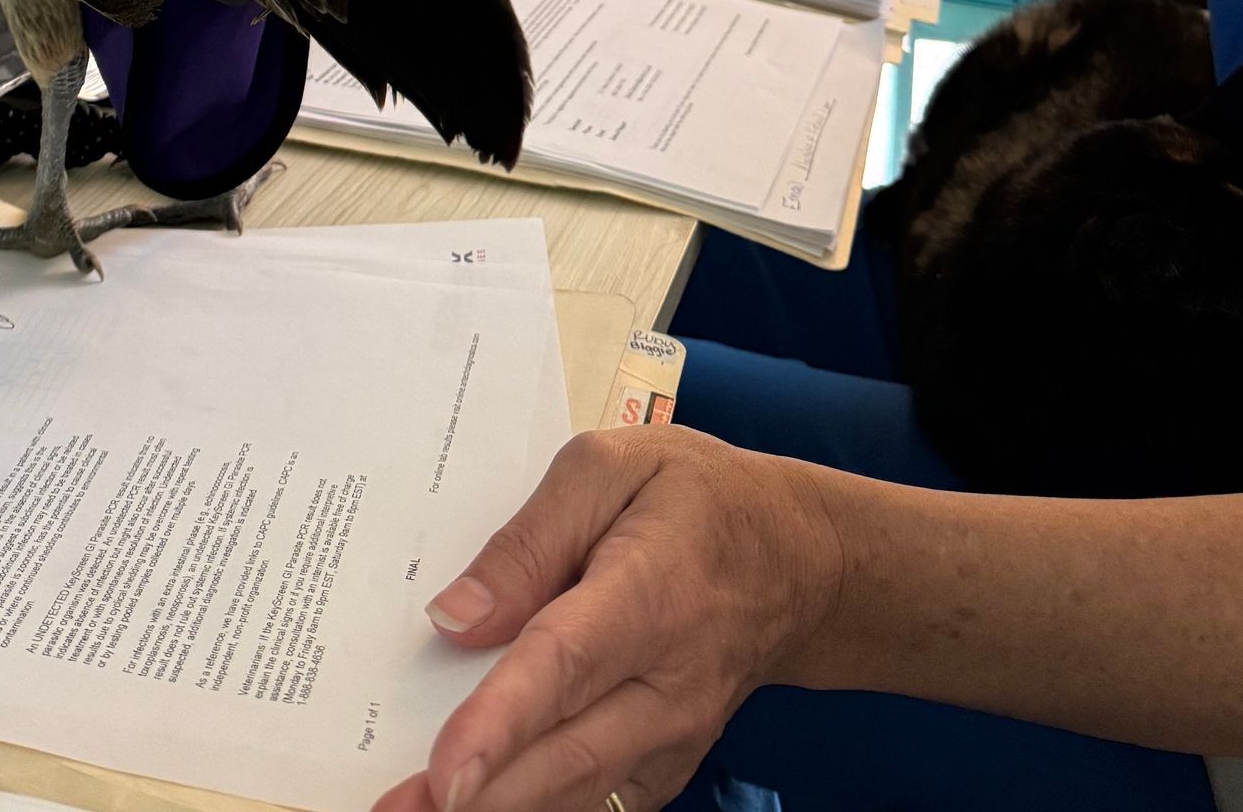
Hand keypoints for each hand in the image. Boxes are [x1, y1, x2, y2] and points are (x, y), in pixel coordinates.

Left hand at [371, 429, 845, 811]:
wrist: (797, 561)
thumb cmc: (695, 498)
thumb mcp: (609, 466)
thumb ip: (529, 537)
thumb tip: (456, 615)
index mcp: (648, 593)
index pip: (567, 666)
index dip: (502, 722)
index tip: (445, 770)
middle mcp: (666, 684)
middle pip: (567, 753)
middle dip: (480, 795)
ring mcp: (672, 736)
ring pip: (581, 792)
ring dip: (500, 811)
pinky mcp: (665, 765)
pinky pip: (600, 801)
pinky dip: (541, 809)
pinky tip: (483, 807)